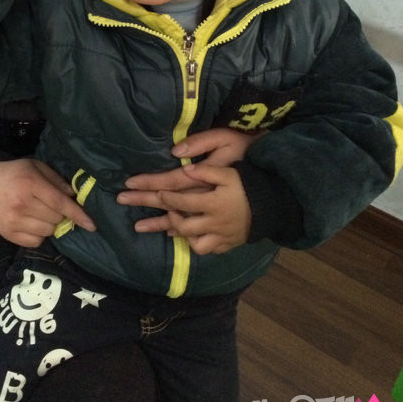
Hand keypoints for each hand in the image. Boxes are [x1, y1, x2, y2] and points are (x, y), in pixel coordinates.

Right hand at [0, 156, 95, 247]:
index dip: (78, 214)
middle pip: (56, 218)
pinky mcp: (7, 234)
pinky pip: (35, 242)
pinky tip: (32, 222)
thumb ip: (56, 180)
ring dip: (50, 224)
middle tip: (52, 205)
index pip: (60, 203)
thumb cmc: (13, 173)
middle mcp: (22, 204)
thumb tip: (74, 196)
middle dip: (60, 214)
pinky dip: (39, 235)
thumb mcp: (35, 167)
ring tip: (40, 212)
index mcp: (30, 184)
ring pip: (47, 232)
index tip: (92, 225)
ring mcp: (13, 221)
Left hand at [117, 127, 261, 254]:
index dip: (152, 188)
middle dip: (147, 210)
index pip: (176, 192)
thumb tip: (179, 158)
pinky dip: (187, 240)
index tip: (130, 185)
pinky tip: (175, 234)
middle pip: (175, 216)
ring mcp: (220, 233)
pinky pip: (202, 245)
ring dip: (164, 228)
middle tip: (123, 203)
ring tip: (141, 226)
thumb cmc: (252, 174)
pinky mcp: (227, 241)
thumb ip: (205, 158)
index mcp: (212, 196)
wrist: (279, 201)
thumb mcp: (232, 155)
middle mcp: (212, 218)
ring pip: (186, 236)